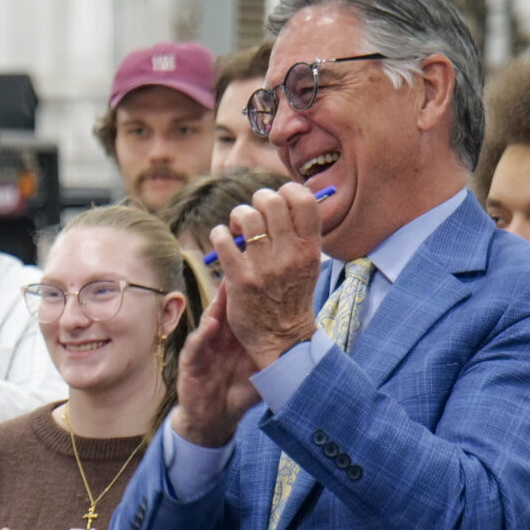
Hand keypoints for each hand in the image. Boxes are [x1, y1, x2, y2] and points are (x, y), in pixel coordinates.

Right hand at [173, 280, 262, 447]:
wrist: (216, 418)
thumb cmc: (240, 392)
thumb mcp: (262, 371)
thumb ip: (276, 354)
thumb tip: (309, 341)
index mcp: (239, 335)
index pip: (247, 308)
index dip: (255, 292)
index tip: (268, 274)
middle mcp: (221, 336)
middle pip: (228, 307)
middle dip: (235, 288)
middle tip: (245, 266)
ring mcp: (205, 346)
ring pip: (211, 319)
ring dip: (218, 305)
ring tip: (227, 288)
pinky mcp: (191, 363)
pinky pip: (196, 346)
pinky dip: (202, 335)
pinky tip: (210, 325)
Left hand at [209, 184, 326, 367]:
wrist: (283, 339)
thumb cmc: (293, 295)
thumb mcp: (308, 263)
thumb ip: (301, 233)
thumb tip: (286, 196)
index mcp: (310, 247)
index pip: (303, 199)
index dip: (287, 191)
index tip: (278, 201)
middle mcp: (290, 254)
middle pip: (271, 201)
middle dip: (258, 200)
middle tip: (253, 216)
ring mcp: (265, 267)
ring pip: (246, 215)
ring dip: (237, 216)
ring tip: (237, 229)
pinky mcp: (241, 280)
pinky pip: (223, 239)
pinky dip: (219, 234)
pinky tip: (222, 241)